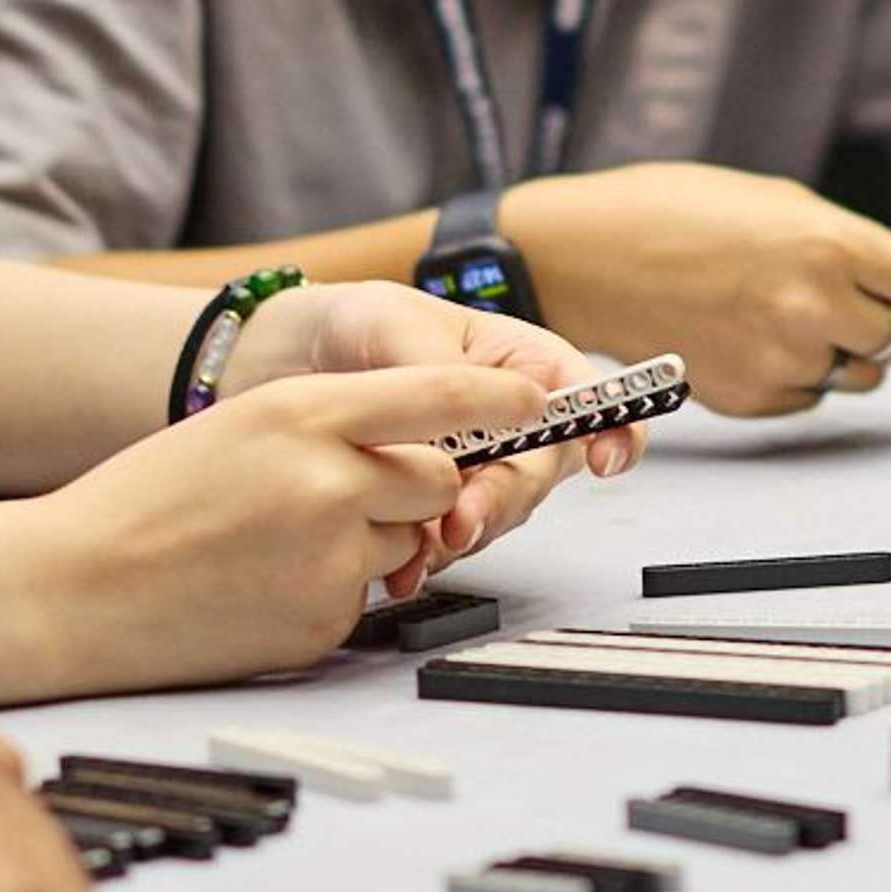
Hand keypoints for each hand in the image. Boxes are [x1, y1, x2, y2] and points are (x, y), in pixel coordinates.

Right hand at [29, 363, 537, 689]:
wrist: (72, 589)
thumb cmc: (150, 502)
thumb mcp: (245, 426)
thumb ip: (337, 422)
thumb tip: (427, 438)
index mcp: (303, 412)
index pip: (440, 393)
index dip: (501, 398)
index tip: (539, 399)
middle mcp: (328, 478)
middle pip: (439, 475)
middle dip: (417, 485)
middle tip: (344, 494)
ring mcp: (328, 555)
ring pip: (405, 538)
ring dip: (369, 539)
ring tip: (279, 544)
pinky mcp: (324, 620)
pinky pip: (366, 596)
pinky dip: (330, 591)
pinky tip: (262, 587)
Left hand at [234, 279, 632, 563]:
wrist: (275, 368)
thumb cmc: (349, 326)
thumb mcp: (393, 324)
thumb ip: (443, 373)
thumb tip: (491, 411)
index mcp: (517, 365)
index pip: (590, 400)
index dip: (614, 430)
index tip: (602, 458)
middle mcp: (506, 423)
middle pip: (540, 472)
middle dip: (503, 500)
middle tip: (462, 518)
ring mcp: (469, 469)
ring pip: (496, 515)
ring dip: (462, 534)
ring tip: (418, 543)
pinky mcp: (427, 507)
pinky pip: (447, 544)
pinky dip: (426, 561)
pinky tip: (400, 566)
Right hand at [504, 164, 890, 419]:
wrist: (590, 259)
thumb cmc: (676, 213)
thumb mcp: (780, 201)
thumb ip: (849, 241)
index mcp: (832, 246)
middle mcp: (817, 309)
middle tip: (868, 304)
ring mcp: (785, 361)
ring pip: (862, 375)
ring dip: (846, 351)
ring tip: (793, 315)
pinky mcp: (754, 398)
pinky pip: (810, 395)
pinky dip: (798, 373)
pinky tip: (756, 336)